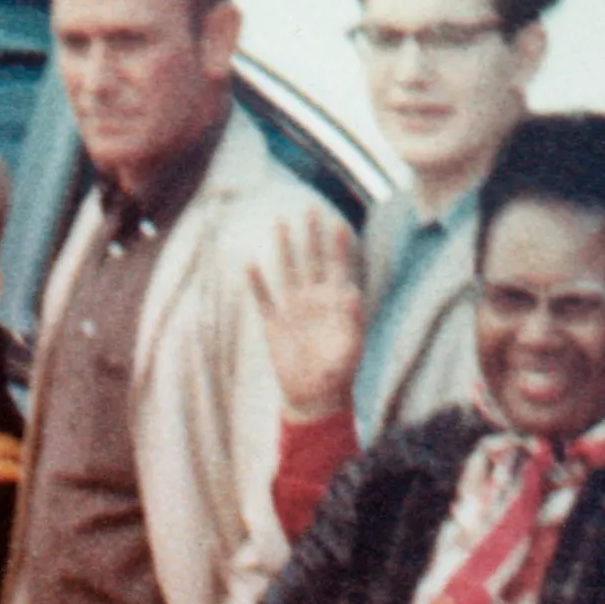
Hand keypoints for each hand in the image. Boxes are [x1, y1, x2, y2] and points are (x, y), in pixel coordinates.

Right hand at [255, 201, 362, 426]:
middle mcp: (314, 299)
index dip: (338, 246)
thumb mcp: (351, 347)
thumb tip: (354, 292)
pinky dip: (257, 283)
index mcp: (335, 302)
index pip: (337, 267)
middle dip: (310, 235)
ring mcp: (293, 309)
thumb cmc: (339, 373)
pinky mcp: (274, 324)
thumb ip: (353, 320)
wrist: (314, 395)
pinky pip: (264, 299)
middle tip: (309, 208)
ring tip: (281, 223)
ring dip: (284, 247)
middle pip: (311, 260)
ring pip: (288, 270)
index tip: (339, 223)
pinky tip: (251, 264)